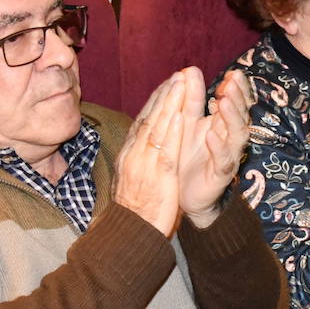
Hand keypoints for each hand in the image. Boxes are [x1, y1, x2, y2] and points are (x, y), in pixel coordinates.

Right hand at [112, 72, 186, 236]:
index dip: (156, 102)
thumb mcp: (132, 179)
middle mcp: (134, 155)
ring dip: (169, 105)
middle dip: (163, 95)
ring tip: (180, 84)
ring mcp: (144, 165)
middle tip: (177, 75)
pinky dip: (172, 131)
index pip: (143, 122)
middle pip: (149, 119)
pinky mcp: (157, 177)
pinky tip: (180, 116)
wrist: (129, 233)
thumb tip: (141, 145)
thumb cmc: (134, 210)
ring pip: (157, 129)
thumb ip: (137, 160)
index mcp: (129, 155)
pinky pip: (165, 150)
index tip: (167, 84)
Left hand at [177, 68, 250, 227]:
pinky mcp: (220, 175)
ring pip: (237, 135)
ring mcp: (227, 157)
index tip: (232, 74)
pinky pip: (223, 161)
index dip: (236, 89)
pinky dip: (218, 147)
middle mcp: (230, 139)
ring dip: (232, 118)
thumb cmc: (188, 155)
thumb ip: (192, 98)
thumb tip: (191, 69)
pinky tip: (211, 135)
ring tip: (223, 102)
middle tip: (232, 82)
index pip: (236, 103)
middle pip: (241, 115)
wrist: (183, 193)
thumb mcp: (187, 122)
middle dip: (238, 98)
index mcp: (223, 125)